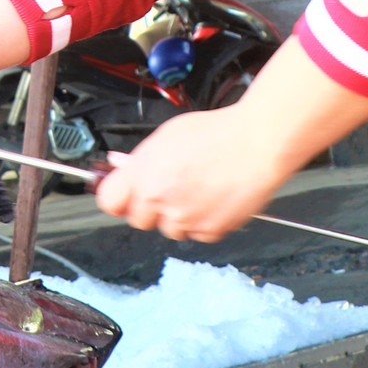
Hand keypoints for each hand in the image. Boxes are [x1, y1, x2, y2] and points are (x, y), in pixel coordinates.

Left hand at [93, 104, 296, 242]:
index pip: (109, 202)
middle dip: (151, 208)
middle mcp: (159, 199)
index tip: (125, 195)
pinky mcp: (210, 231)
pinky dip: (204, 222)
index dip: (118, 197)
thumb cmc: (217, 133)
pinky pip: (197, 234)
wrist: (258, 144)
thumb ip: (141, 158)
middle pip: (139, 219)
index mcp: (143, 174)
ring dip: (179, 217)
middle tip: (170, 189)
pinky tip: (215, 199)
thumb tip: (121, 165)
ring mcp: (184, 218)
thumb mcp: (167, 135)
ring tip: (198, 191)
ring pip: (170, 230)